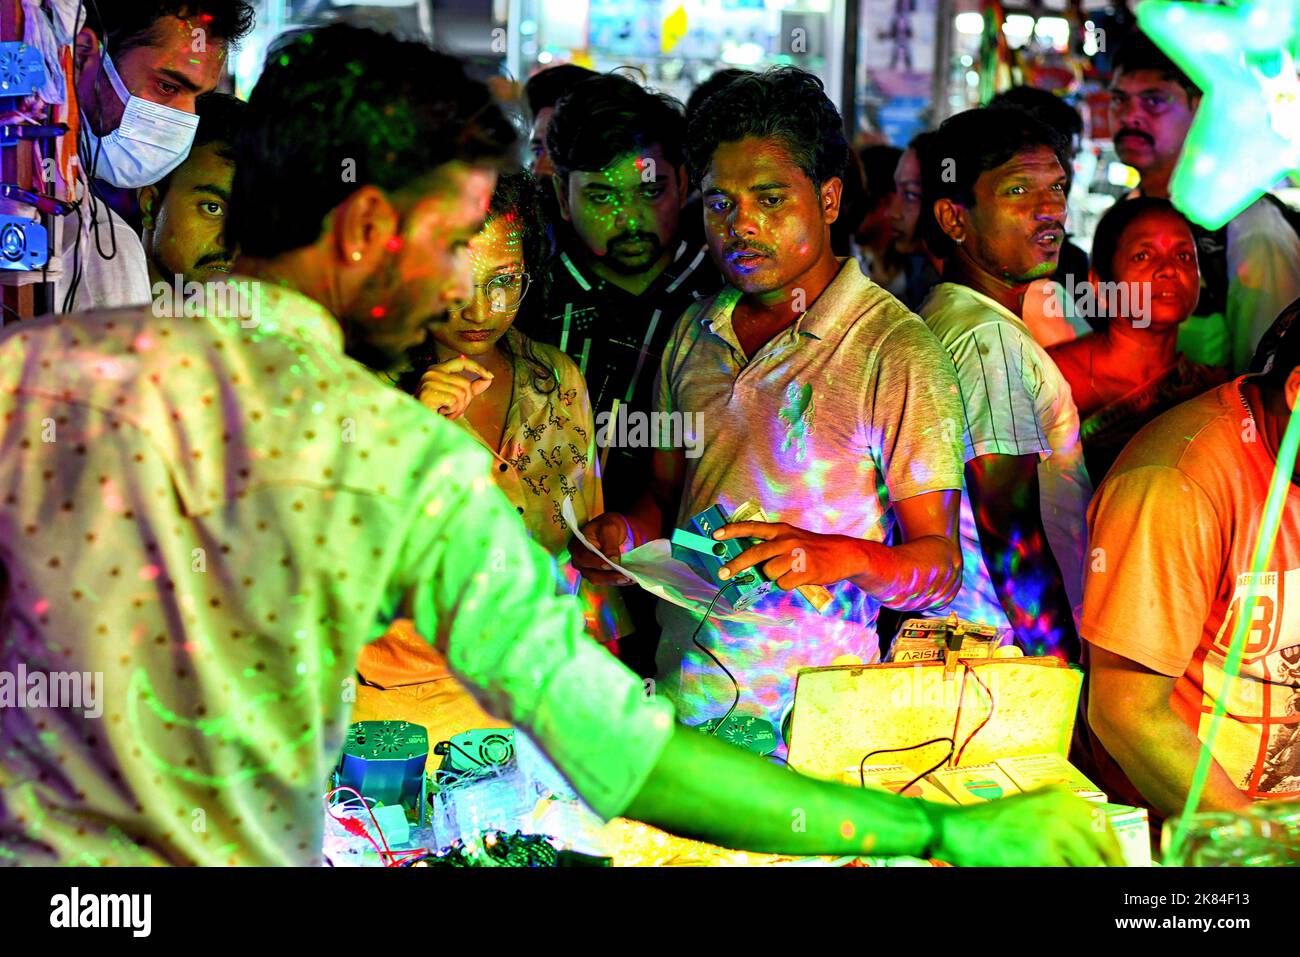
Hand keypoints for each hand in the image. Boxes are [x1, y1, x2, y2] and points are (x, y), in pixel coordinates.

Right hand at [416, 355, 493, 419]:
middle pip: (465, 384)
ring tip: (444, 412)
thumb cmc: (435, 411)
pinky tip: (440, 414)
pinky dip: (451, 412)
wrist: (417, 425)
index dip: (477, 367)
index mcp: (437, 369)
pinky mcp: (428, 393)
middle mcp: (432, 372)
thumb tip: (489, 379)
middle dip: (464, 402)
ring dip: (457, 409)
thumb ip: (471, 388)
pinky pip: (454, 402)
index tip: (490, 376)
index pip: (461, 362)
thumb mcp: (455, 397)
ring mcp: (429, 381)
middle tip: (451, 410)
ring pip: (461, 394)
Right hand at [573, 512, 634, 586]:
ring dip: (615, 581)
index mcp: (577, 546)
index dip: (596, 563)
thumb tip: (613, 561)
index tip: (610, 565)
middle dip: (608, 576)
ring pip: (599, 580)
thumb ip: (610, 544)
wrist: (613, 530)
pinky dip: (618, 581)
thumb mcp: (609, 529)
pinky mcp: (598, 575)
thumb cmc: (607, 526)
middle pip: (591, 573)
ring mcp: (588, 570)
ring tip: (630, 579)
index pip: (584, 558)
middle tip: (625, 576)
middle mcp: (579, 561)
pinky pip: (607, 581)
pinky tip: (630, 579)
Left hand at [713, 521, 868, 588]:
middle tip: (723, 573)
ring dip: (772, 577)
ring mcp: (796, 555)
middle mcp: (786, 540)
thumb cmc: (812, 549)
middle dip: (736, 565)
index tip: (716, 535)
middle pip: (754, 553)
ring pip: (769, 572)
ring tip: (787, 573)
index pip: (752, 527)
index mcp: (781, 530)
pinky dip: (787, 584)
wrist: (843, 554)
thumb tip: (748, 562)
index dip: (732, 530)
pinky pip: (783, 583)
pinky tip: (798, 578)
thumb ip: (772, 546)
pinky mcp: (805, 570)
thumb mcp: (791, 538)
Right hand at [935, 788, 1124, 866]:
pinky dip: (1064, 874)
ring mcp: (1054, 833)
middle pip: (1103, 849)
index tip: (1120, 864)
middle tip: (1106, 876)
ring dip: (1083, 871)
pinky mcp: (1043, 855)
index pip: (1104, 827)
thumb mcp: (1031, 809)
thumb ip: (1062, 821)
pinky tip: (1048, 870)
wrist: (956, 829)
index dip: (1116, 851)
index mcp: (1060, 797)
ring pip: (1089, 866)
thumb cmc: (989, 824)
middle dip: (1107, 866)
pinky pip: (1068, 873)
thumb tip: (1093, 847)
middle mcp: (1062, 810)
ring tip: (1062, 868)